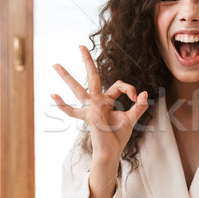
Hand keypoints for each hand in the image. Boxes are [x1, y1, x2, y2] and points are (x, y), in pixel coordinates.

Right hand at [51, 45, 148, 162]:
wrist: (112, 152)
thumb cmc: (118, 136)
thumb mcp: (132, 119)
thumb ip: (140, 106)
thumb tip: (145, 93)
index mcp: (107, 99)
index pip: (118, 84)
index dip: (129, 88)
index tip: (137, 96)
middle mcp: (97, 101)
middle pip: (92, 76)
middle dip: (87, 60)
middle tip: (81, 45)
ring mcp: (91, 108)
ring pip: (78, 89)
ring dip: (67, 76)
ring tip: (55, 64)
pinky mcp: (90, 116)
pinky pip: (73, 111)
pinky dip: (63, 105)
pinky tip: (53, 95)